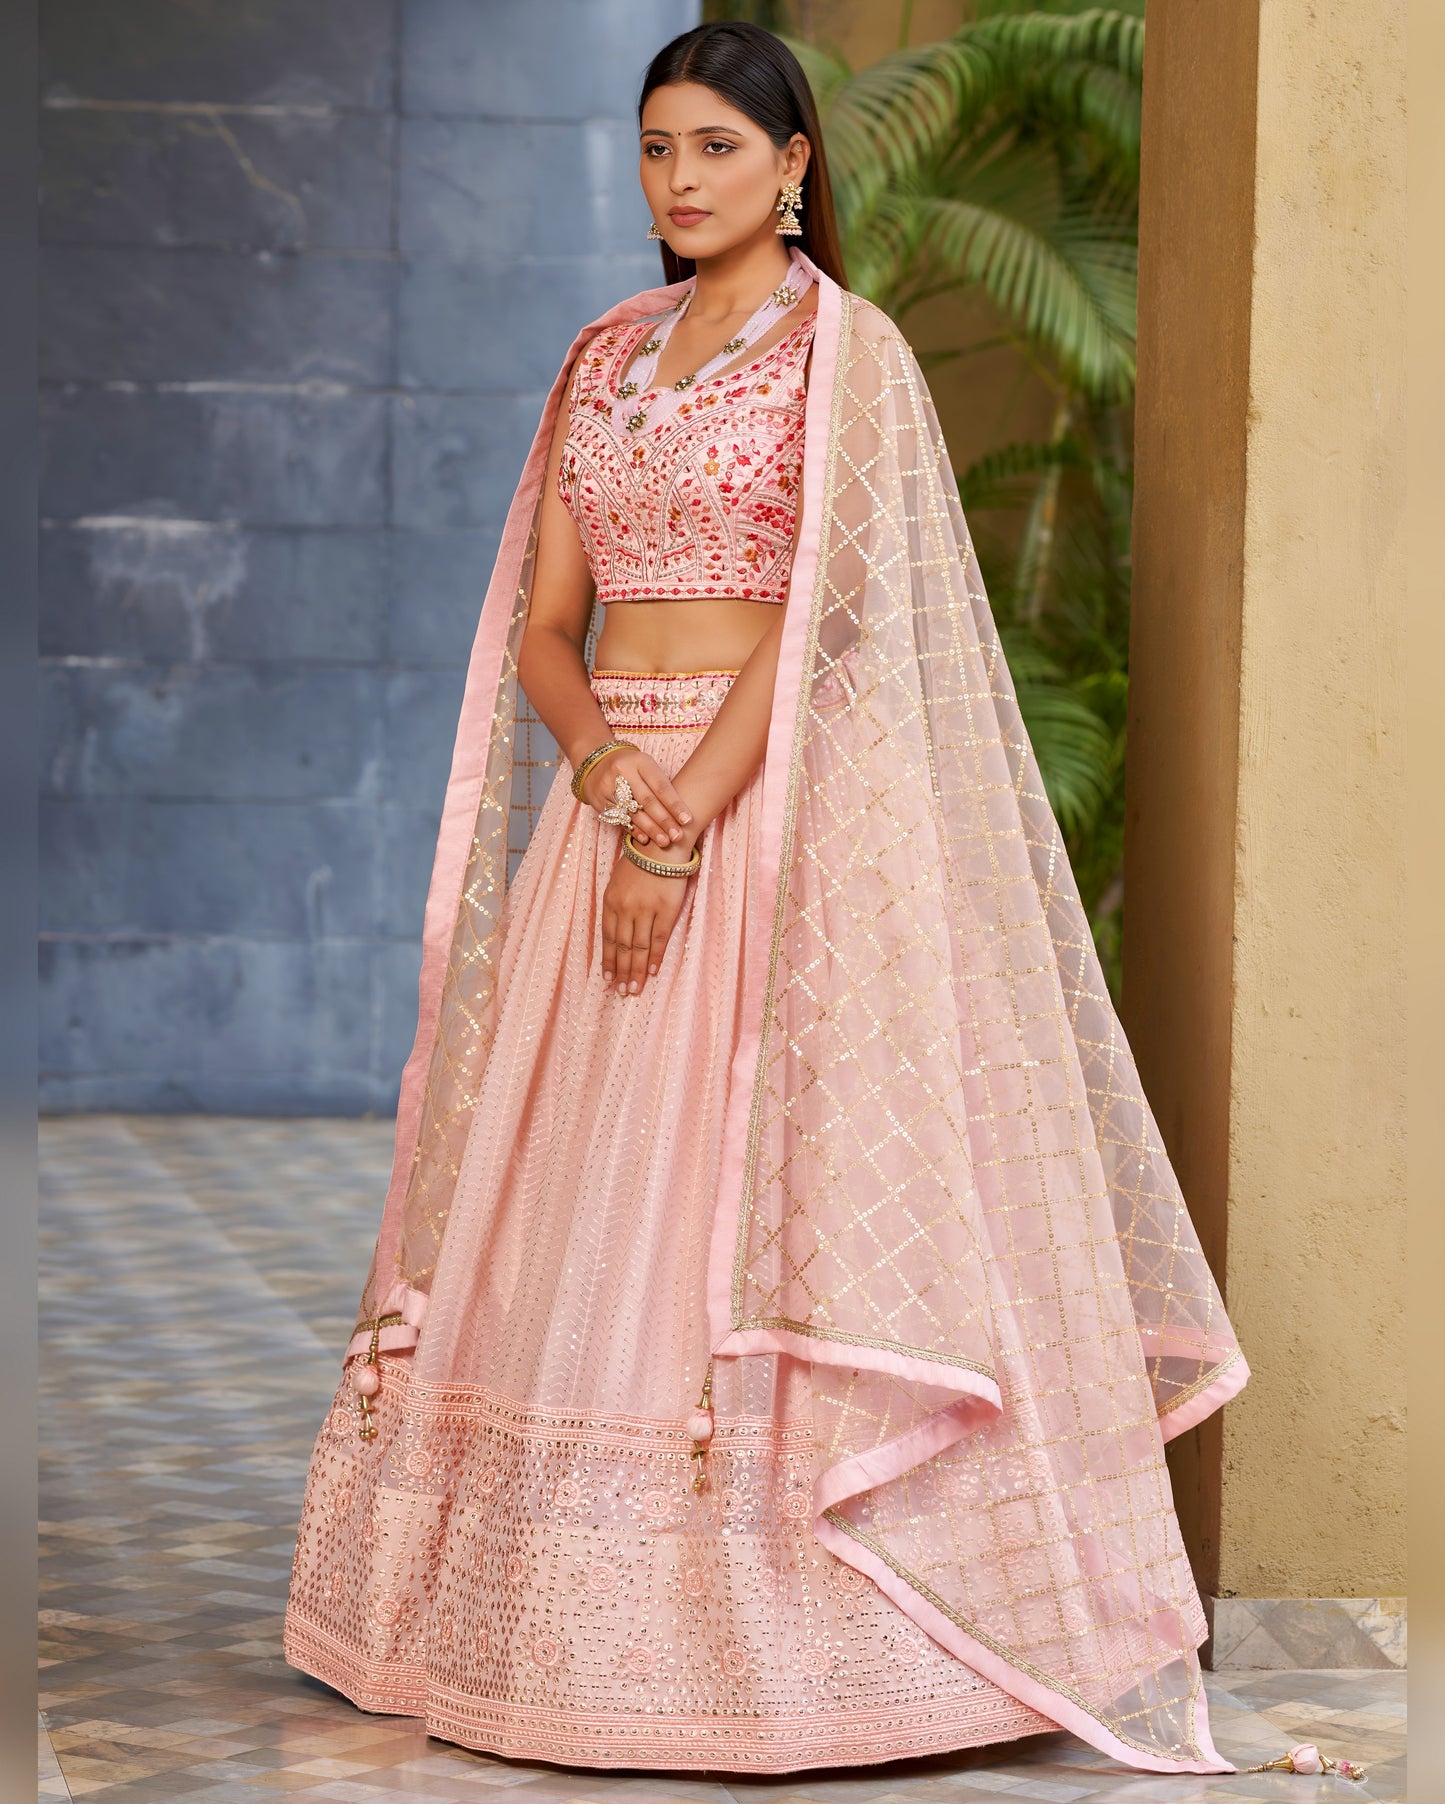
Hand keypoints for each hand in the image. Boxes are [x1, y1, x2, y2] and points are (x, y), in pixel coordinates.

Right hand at [582, 744, 691, 846]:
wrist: (597, 764)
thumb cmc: (633, 768)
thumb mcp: (646, 767)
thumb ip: (661, 786)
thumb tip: (682, 815)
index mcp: (640, 761)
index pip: (660, 786)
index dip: (674, 804)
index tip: (687, 820)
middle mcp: (622, 772)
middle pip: (647, 800)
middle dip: (664, 821)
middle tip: (677, 836)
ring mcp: (608, 787)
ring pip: (633, 812)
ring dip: (651, 829)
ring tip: (665, 842)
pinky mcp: (600, 801)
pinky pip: (620, 819)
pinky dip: (634, 830)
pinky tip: (646, 840)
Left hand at [600, 841, 694, 994]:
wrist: (663, 844)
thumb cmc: (641, 860)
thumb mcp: (619, 880)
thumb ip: (616, 904)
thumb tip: (616, 929)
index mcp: (611, 902)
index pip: (608, 938)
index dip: (608, 960)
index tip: (608, 979)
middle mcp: (626, 908)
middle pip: (622, 947)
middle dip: (621, 972)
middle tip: (622, 992)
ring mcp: (646, 910)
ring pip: (639, 948)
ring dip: (636, 971)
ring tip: (634, 988)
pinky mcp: (666, 910)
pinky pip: (658, 939)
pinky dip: (655, 957)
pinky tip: (652, 972)